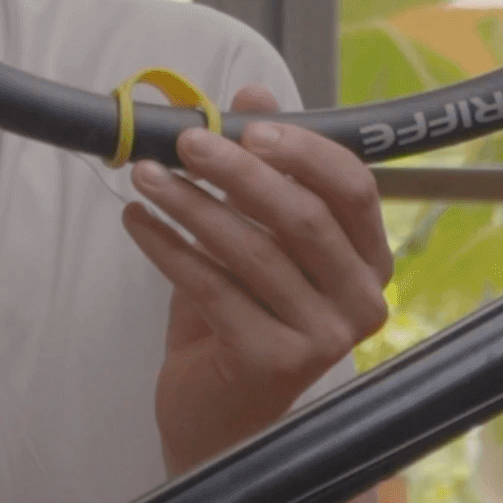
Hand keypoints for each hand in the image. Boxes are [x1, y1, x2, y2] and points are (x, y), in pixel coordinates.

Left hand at [122, 86, 394, 475]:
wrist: (215, 413)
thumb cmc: (238, 313)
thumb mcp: (251, 233)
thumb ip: (260, 166)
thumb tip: (253, 89)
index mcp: (367, 261)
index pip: (353, 190)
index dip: (303, 151)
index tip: (247, 125)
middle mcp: (361, 301)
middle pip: (301, 216)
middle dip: (236, 172)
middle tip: (184, 141)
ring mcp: (323, 339)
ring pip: (251, 251)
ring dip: (190, 204)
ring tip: (144, 176)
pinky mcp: (274, 364)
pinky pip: (212, 289)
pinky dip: (167, 247)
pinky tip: (135, 221)